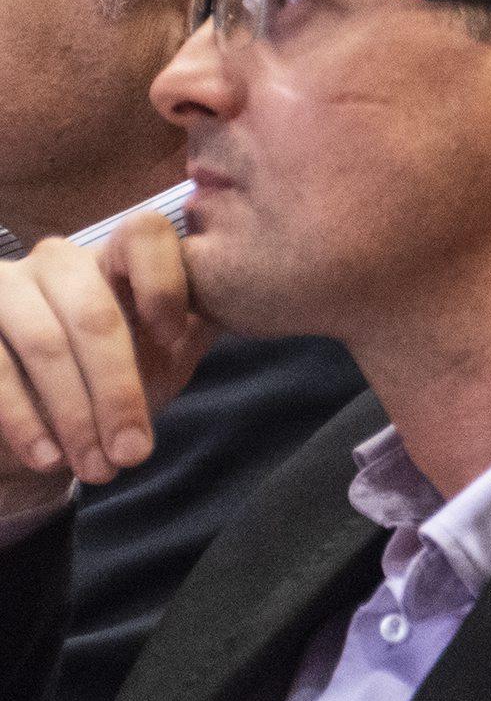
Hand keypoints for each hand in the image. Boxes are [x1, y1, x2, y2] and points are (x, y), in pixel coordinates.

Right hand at [0, 219, 217, 517]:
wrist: (30, 427)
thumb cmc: (104, 384)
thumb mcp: (159, 356)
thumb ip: (197, 323)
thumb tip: (256, 301)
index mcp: (113, 259)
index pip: (146, 232)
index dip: (165, 281)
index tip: (172, 338)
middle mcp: (56, 262)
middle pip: (94, 312)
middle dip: (118, 392)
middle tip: (134, 455)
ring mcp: (2, 287)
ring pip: (44, 343)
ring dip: (74, 415)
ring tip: (98, 468)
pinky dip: (22, 419)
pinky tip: (47, 457)